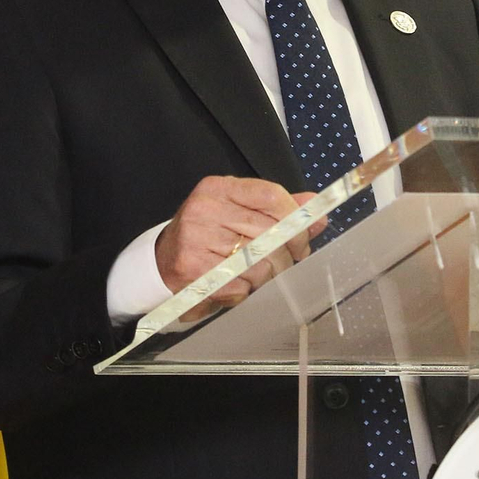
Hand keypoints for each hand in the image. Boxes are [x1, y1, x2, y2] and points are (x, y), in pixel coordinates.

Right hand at [155, 176, 326, 319]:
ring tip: (257, 274)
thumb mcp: (238, 212)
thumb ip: (278, 210)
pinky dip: (246, 290)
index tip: (304, 236)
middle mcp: (204, 209)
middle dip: (288, 253)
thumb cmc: (208, 235)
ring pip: (259, 263)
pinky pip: (240, 286)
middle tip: (288, 262)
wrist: (161, 262)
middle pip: (269, 232)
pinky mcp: (192, 271)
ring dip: (267, 276)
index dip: (295, 218)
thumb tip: (317, 212)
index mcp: (218, 188)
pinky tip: (235, 284)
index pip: (270, 195)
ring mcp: (195, 240)